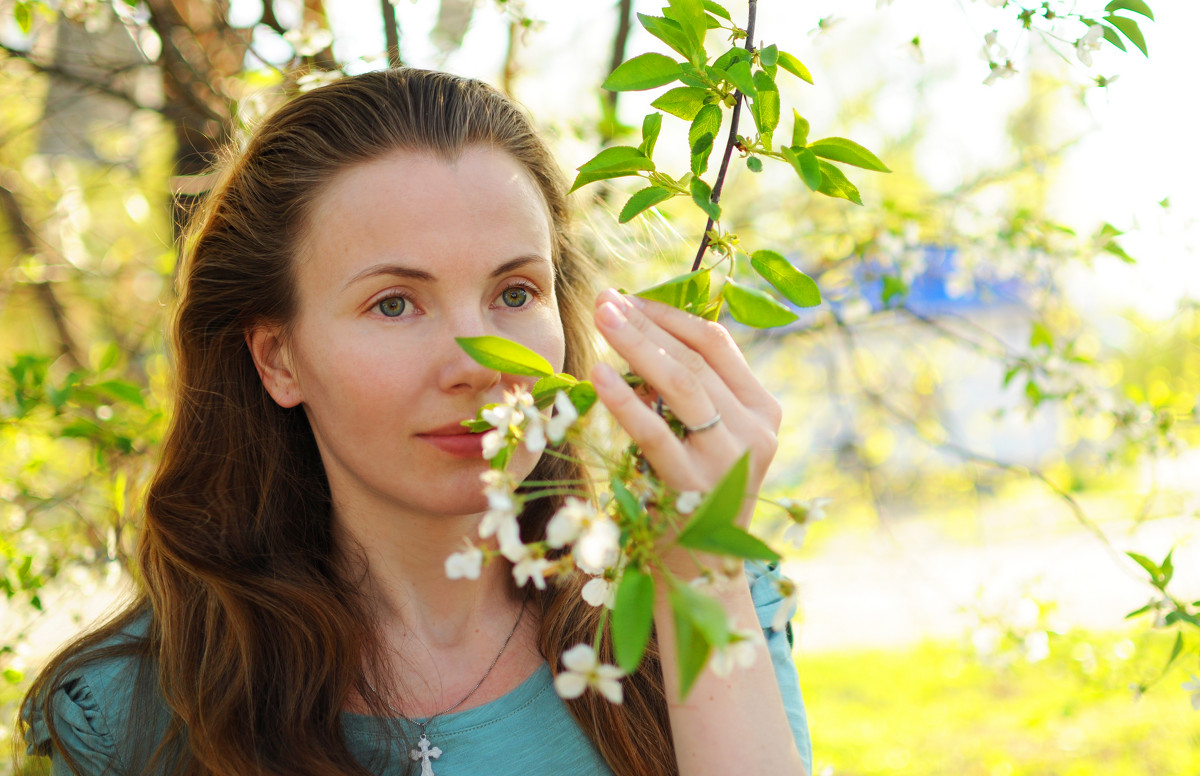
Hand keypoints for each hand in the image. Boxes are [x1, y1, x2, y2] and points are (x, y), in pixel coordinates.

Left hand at [589, 288, 781, 537]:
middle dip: (645, 322)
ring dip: (636, 345)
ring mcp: (729, 459)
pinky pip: (655, 432)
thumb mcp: (706, 441)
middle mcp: (755, 431)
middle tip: (604, 299)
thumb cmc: (692, 499)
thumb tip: (639, 334)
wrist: (701, 578)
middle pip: (695, 358)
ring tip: (600, 319)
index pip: (717, 344)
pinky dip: (624, 398)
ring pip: (682, 384)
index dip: (670, 315)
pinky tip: (597, 374)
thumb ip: (691, 395)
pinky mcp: (695, 486)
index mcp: (762, 411)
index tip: (629, 298)